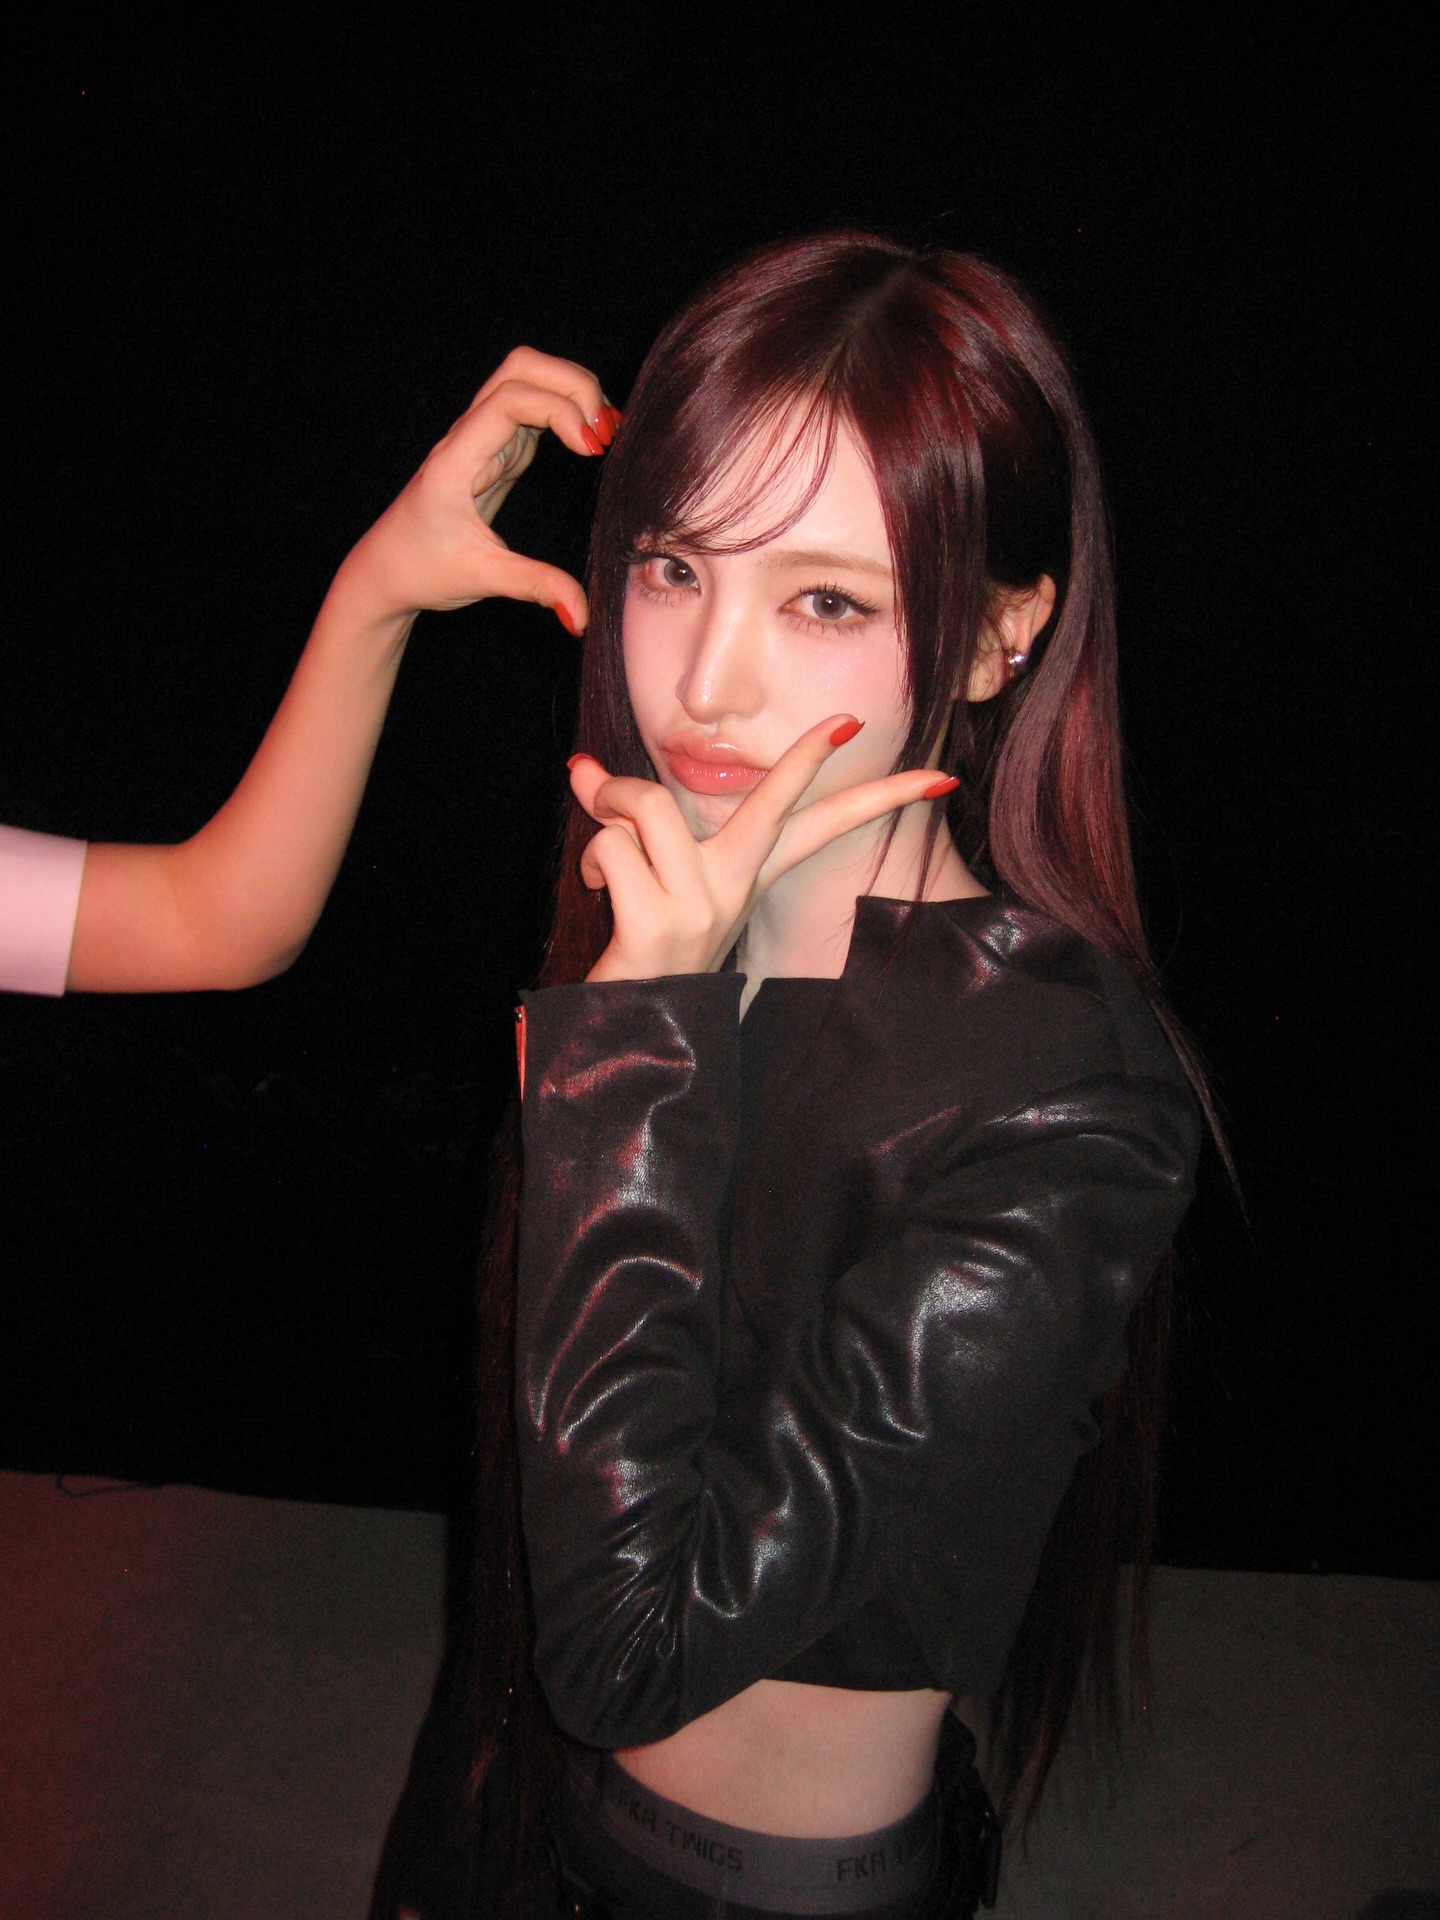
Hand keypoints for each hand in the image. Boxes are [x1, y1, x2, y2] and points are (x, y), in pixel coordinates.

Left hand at [334, 346, 616, 633]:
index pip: (510, 400)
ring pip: (527, 379)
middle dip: (571, 383)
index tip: (593, 450)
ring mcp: (482, 439)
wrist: (386, 571)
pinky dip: (566, 413)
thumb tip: (582, 616)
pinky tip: (591, 441)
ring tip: (605, 434)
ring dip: (570, 392)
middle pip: (520, 367)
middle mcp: (468, 436)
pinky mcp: (496, 451)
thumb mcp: (481, 579)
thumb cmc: (421, 569)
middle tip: (606, 432)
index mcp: (456, 458)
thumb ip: (535, 587)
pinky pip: (533, 410)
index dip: (558, 410)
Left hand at [570, 719, 957, 980]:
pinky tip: (596, 887)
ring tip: (604, 840)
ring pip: (651, 803)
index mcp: (749, 878)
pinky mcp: (659, 921)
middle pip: (775, 802)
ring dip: (612, 802)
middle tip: (851, 720)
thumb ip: (629, 820)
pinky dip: (590, 858)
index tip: (936, 776)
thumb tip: (582, 765)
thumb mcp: (650, 876)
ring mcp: (703, 905)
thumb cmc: (641, 945)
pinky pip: (611, 845)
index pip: (819, 827)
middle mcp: (736, 888)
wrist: (628, 1023)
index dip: (878, 799)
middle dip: (810, 757)